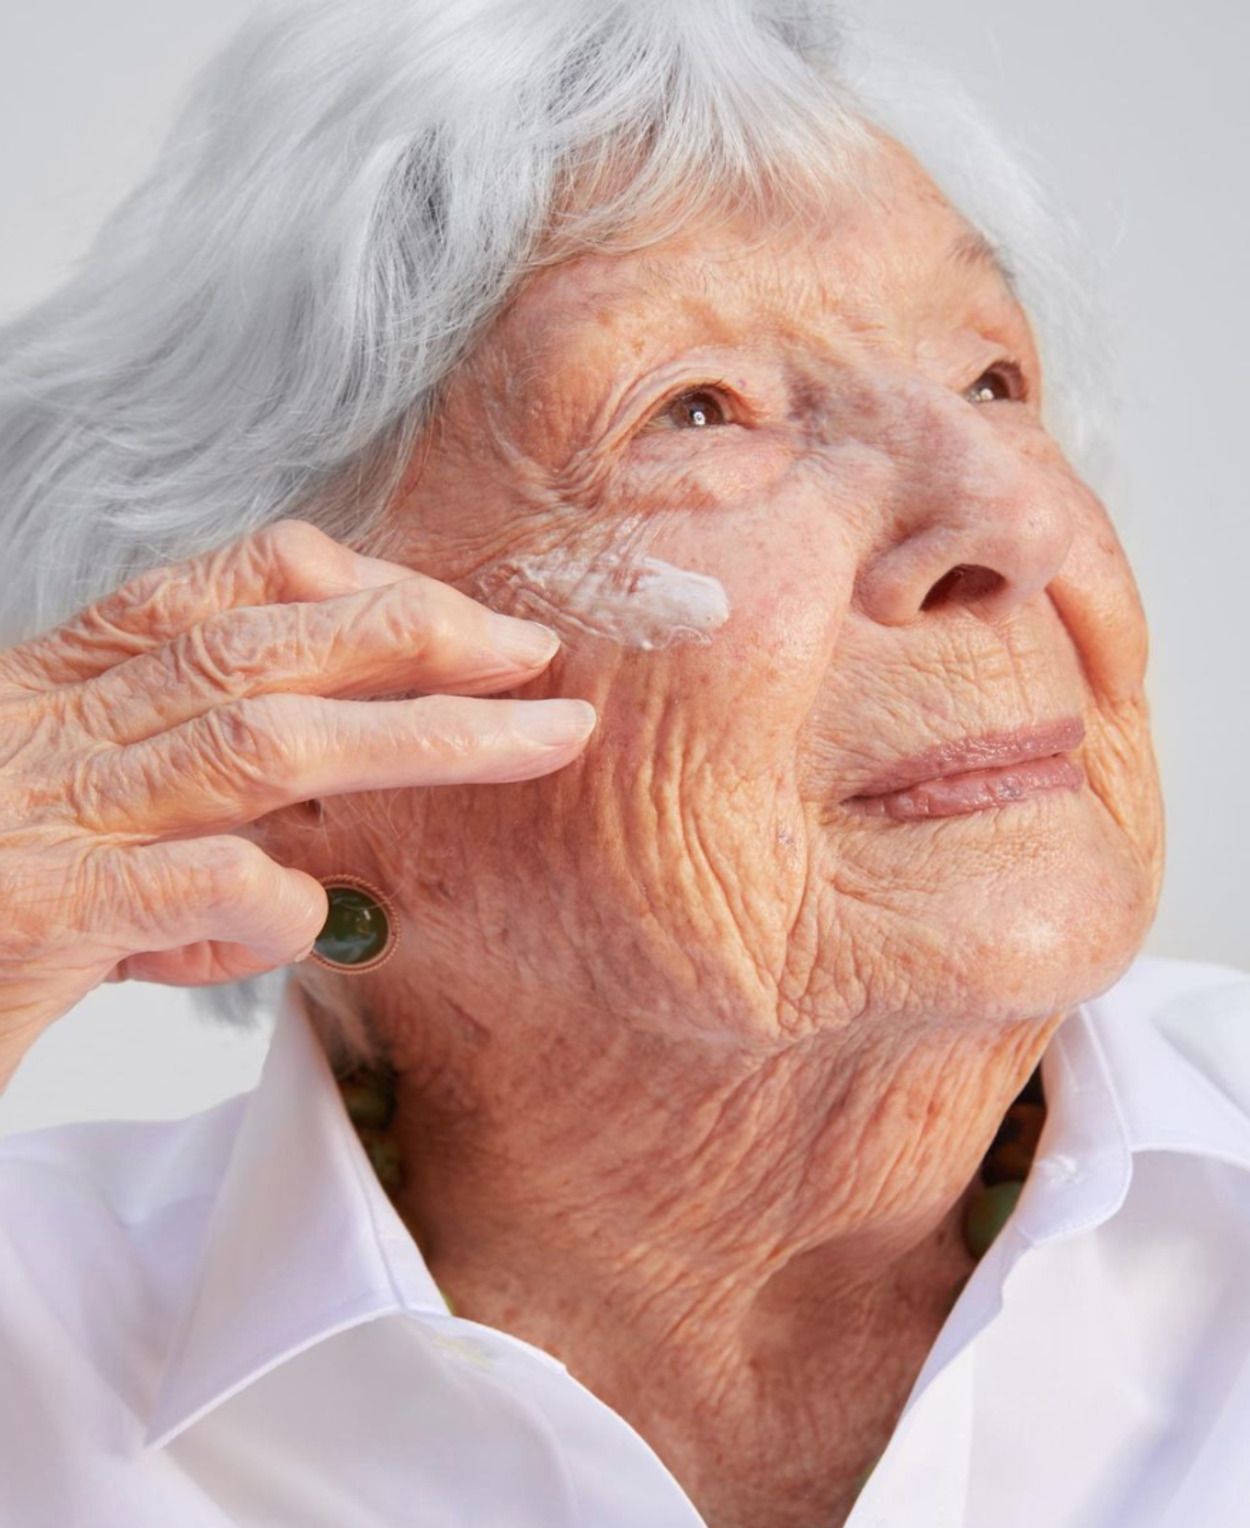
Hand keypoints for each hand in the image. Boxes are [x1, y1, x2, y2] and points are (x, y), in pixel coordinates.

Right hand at [0, 519, 594, 1090]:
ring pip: (255, 744)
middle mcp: (41, 736)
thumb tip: (304, 867)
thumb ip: (163, 831)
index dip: (339, 583)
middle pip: (260, 649)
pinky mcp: (25, 922)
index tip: (444, 608)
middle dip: (415, 637)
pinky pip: (181, 885)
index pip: (205, 596)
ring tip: (536, 735)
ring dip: (414, 735)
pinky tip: (312, 916)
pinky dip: (268, 896)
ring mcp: (33, 822)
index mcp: (41, 698)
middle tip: (537, 652)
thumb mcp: (45, 838)